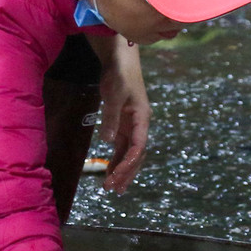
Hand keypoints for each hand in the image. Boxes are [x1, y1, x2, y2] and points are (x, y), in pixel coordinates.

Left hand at [96, 37, 149, 194]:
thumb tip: (108, 141)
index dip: (129, 162)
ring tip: (113, 188)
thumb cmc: (119, 76)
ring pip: (130, 153)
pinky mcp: (123, 124)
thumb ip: (111, 118)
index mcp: (142, 118)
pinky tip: (111, 172)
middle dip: (126, 172)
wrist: (120, 61)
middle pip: (136, 154)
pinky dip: (117, 160)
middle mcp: (140, 125)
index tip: (118, 175)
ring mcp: (132, 126)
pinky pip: (123, 147)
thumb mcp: (113, 96)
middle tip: (114, 189)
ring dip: (122, 170)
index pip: (138, 146)